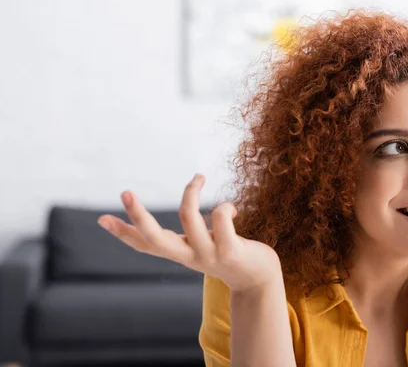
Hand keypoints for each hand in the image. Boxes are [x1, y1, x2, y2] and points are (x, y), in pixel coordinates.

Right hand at [96, 174, 281, 292]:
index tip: (101, 218)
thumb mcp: (203, 243)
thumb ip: (191, 229)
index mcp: (178, 253)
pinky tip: (231, 208)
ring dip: (190, 192)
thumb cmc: (228, 252)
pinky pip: (220, 218)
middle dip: (138, 215)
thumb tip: (189, 197)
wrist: (258, 278)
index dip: (123, 232)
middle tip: (124, 191)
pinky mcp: (230, 251)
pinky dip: (223, 206)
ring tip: (198, 177)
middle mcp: (189, 256)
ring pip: (188, 218)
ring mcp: (208, 255)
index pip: (144, 245)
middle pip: (155, 239)